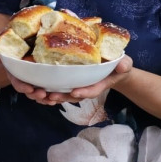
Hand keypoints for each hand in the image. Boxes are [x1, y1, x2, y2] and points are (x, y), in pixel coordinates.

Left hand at [7, 55, 133, 104]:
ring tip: (39, 95)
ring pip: (63, 94)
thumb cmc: (118, 65)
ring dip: (51, 96)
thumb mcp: (123, 64)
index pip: (92, 90)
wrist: (113, 69)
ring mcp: (77, 86)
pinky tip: (36, 90)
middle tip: (50, 96)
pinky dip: (48, 92)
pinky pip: (58, 90)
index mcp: (99, 83)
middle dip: (62, 97)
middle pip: (73, 95)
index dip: (84, 92)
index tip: (75, 92)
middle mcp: (86, 87)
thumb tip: (124, 66)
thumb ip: (123, 65)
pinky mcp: (70, 83)